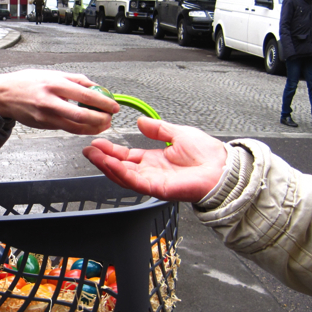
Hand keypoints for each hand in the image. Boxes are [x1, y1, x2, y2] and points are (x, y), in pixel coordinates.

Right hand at [0, 69, 118, 134]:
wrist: (3, 95)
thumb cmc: (27, 82)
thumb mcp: (53, 73)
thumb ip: (76, 80)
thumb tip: (97, 88)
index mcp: (54, 84)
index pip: (86, 95)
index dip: (104, 103)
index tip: (113, 106)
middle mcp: (50, 102)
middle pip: (82, 117)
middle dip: (101, 120)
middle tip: (109, 118)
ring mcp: (46, 117)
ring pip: (75, 128)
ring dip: (93, 128)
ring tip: (101, 124)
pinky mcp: (44, 126)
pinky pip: (66, 128)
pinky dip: (80, 128)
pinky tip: (86, 124)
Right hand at [82, 117, 227, 202]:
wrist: (223, 168)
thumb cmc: (209, 155)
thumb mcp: (178, 133)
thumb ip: (158, 129)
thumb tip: (140, 123)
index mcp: (155, 160)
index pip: (127, 156)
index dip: (111, 150)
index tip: (97, 143)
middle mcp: (151, 172)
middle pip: (120, 166)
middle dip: (102, 159)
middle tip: (87, 150)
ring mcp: (152, 181)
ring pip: (123, 175)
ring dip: (106, 165)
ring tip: (92, 155)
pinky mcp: (157, 189)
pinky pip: (133, 181)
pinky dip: (119, 172)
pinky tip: (109, 163)